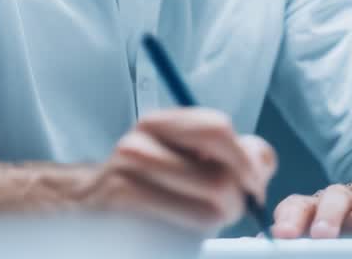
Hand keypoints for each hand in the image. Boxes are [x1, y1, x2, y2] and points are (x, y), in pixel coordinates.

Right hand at [76, 107, 276, 235]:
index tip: (254, 184)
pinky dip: (194, 228)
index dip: (246, 161)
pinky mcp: (123, 202)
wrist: (90, 212)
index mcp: (160, 122)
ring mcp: (128, 169)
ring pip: (213, 197)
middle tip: (231, 209)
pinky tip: (179, 226)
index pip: (218, 129)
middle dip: (237, 196)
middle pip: (221, 172)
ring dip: (219, 216)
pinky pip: (188, 222)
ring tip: (202, 218)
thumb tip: (260, 161)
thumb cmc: (152, 192)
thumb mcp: (192, 164)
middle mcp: (141, 138)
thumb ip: (235, 156)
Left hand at [271, 184, 351, 238]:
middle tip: (323, 235)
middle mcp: (340, 203)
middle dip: (328, 216)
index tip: (283, 235)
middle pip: (334, 199)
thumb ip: (295, 239)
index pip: (297, 206)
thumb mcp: (310, 233)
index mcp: (313, 208)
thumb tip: (266, 243)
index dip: (289, 218)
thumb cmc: (331, 229)